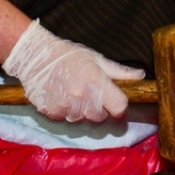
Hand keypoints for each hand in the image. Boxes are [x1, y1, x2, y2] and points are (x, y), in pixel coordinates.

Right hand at [3, 20, 145, 122]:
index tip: (115, 103)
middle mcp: (81, 97)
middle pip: (101, 117)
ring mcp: (65, 107)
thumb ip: (118, 72)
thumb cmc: (67, 55)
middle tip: (90, 94)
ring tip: (72, 93)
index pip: (119, 108)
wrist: (34, 56)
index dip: (119, 108)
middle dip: (99, 109)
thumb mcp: (95, 59)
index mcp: (96, 82)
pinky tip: (60, 97)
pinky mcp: (50, 112)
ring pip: (82, 120)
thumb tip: (140, 77)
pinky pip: (65, 119)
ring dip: (81, 111)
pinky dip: (65, 112)